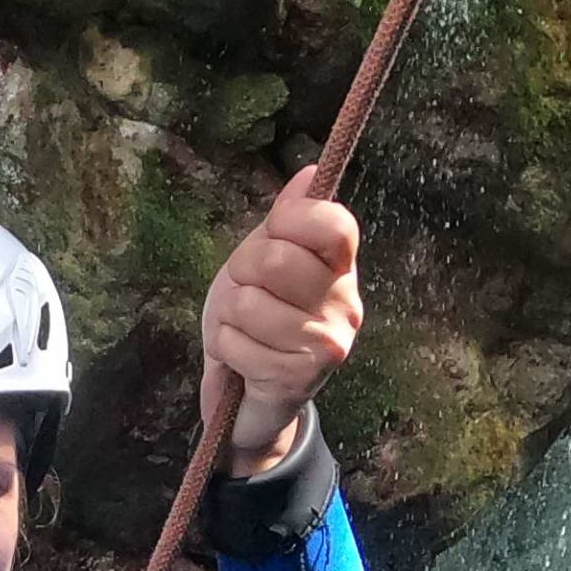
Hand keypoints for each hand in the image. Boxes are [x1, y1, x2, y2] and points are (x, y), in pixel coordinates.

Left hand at [202, 168, 362, 474]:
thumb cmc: (257, 319)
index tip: (273, 236)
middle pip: (276, 259)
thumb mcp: (265, 259)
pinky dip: (225, 349)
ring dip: (230, 317)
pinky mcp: (298, 378)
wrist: (249, 396)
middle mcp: (345, 304)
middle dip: (241, 273)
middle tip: (247, 293)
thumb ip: (288, 219)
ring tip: (245, 330)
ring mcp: (326, 344)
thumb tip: (312, 173)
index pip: (332, 222)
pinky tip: (242, 358)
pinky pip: (235, 343)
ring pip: (249, 303)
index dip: (288, 221)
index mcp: (341, 267)